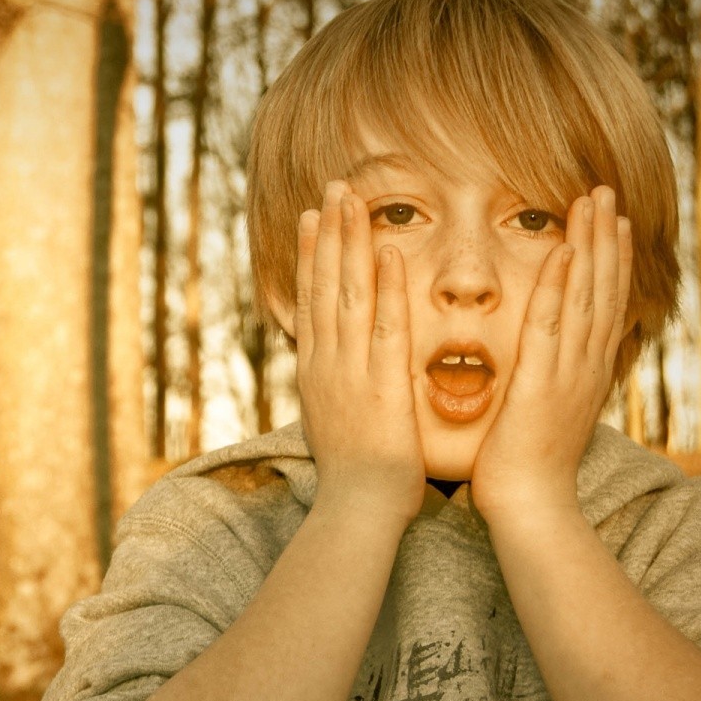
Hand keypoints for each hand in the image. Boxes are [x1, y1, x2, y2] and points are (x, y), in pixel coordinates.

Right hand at [294, 181, 425, 523]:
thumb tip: (339, 377)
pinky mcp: (381, 381)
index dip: (312, 257)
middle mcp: (326, 363)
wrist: (357, 510)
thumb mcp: (336, 427)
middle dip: (327, 234)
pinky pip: (385, 324)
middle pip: (323, 286)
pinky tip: (389, 250)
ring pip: (347, 293)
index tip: (313, 220)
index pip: (311, 302)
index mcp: (315, 374)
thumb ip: (340, 393)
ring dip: (350, 244)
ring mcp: (350, 370)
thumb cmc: (356, 481)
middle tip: (331, 190)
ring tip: (351, 200)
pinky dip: (386, 286)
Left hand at [471, 185, 632, 524]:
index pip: (604, 303)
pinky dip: (559, 286)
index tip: (612, 220)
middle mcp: (587, 365)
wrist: (531, 508)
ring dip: (591, 246)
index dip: (610, 259)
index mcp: (587, 371)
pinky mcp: (541, 382)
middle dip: (607, 237)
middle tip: (606, 191)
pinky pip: (552, 325)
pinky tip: (561, 251)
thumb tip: (550, 364)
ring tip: (593, 202)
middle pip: (604, 288)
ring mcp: (569, 372)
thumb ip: (551, 382)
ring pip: (586, 296)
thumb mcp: (548, 414)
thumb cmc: (529, 468)